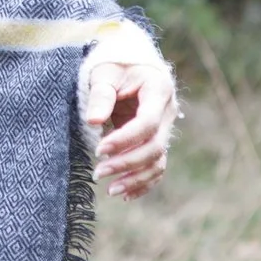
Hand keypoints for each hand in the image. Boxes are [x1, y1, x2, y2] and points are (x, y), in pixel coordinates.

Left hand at [83, 57, 176, 199]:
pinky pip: (156, 166)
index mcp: (158, 89)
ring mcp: (165, 127)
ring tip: (110, 190)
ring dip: (136, 178)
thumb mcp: (104, 73)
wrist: (129, 65)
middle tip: (99, 172)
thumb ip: (100, 96)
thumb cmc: (114, 67)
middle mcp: (167, 111)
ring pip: (158, 160)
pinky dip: (144, 182)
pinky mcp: (157, 139)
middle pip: (154, 146)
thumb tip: (93, 121)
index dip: (124, 140)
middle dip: (127, 163)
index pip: (146, 123)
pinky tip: (126, 194)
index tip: (100, 150)